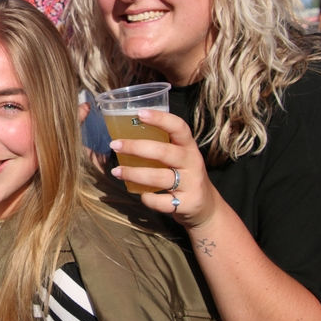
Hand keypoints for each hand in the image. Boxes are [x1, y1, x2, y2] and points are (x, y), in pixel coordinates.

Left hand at [108, 109, 222, 228]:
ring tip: (116, 171)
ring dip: (134, 173)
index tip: (140, 113)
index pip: (179, 127)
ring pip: (159, 177)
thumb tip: (125, 134)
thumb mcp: (180, 157)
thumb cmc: (184, 175)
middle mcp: (192, 163)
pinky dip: (148, 198)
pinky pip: (161, 201)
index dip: (160, 119)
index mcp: (189, 147)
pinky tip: (141, 194)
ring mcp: (191, 184)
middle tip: (115, 145)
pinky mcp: (187, 203)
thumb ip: (161, 146)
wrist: (206, 206)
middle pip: (163, 152)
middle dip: (136, 147)